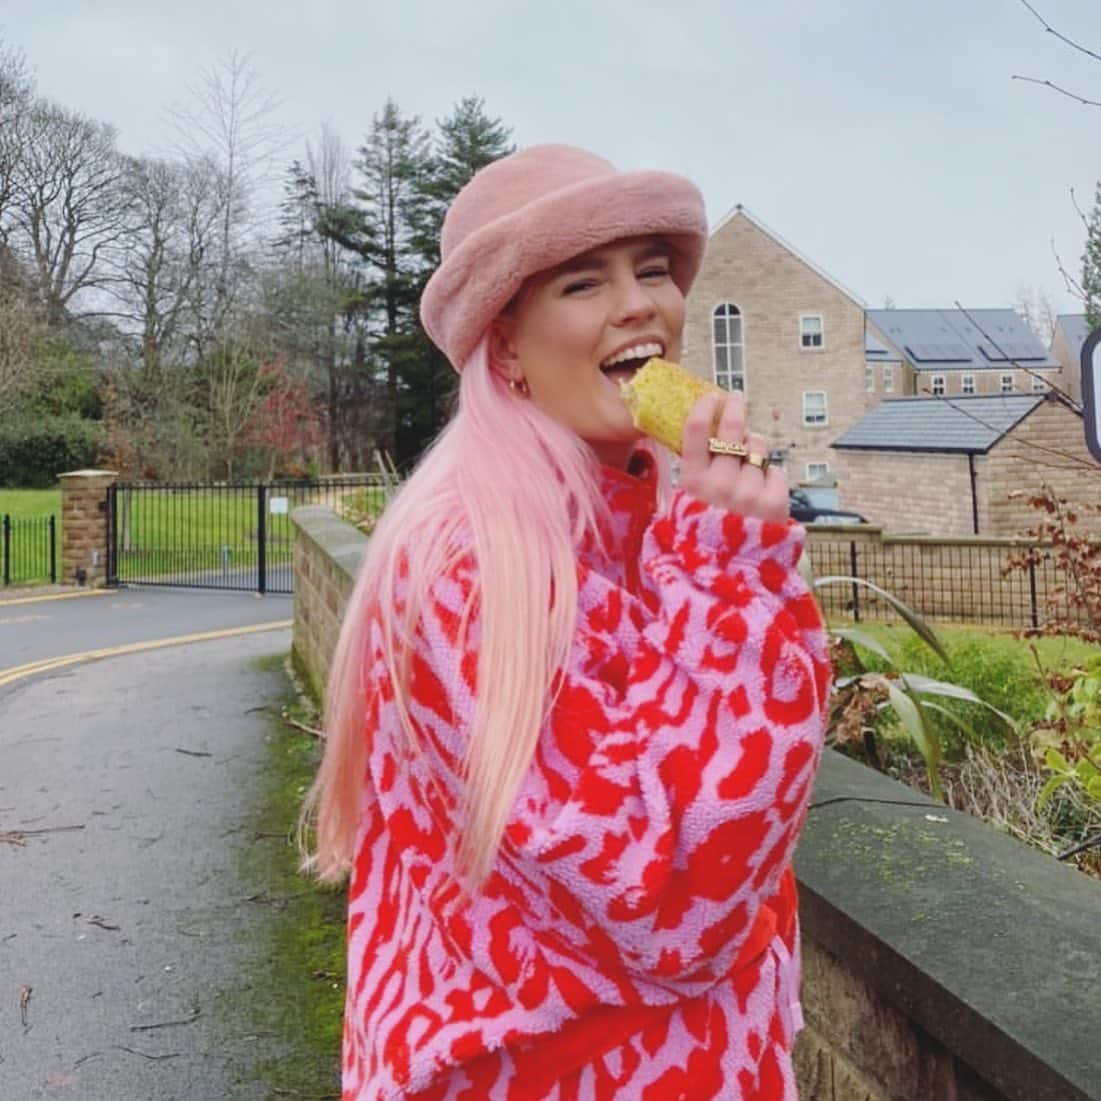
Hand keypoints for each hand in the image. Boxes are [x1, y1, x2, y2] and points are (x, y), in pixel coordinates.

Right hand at [679, 391, 788, 522]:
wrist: (732, 573)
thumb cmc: (707, 533)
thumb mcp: (687, 505)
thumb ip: (696, 473)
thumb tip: (704, 434)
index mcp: (693, 483)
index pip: (696, 430)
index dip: (704, 407)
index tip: (711, 398)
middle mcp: (720, 484)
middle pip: (732, 429)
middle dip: (735, 407)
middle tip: (736, 399)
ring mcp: (749, 492)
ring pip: (757, 448)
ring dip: (754, 450)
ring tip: (748, 467)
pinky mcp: (774, 501)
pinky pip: (775, 471)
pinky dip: (770, 477)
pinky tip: (760, 493)